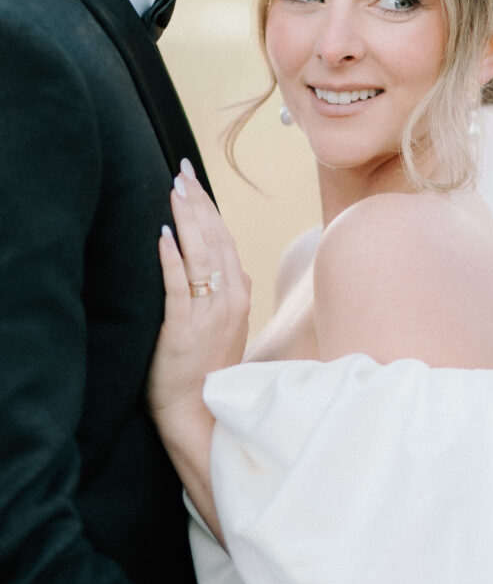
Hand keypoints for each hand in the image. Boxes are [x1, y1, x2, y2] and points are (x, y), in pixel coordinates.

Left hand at [147, 160, 250, 426]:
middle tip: (181, 172)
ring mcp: (209, 314)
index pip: (224, 238)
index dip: (208, 206)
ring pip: (201, 256)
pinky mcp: (184, 330)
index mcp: (240, 293)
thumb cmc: (208, 368)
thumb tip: (237, 269)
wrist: (199, 411)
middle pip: (214, 239)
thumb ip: (233, 294)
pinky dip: (173, 260)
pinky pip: (179, 288)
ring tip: (174, 191)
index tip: (192, 179)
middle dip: (197, 202)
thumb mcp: (230, 326)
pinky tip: (163, 236)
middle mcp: (230, 298)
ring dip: (187, 220)